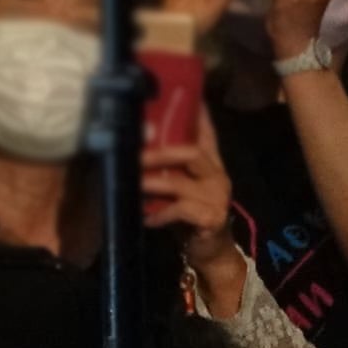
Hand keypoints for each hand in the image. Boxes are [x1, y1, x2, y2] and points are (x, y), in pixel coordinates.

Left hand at [145, 113, 247, 312]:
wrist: (211, 252)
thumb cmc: (188, 215)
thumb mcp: (178, 187)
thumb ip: (167, 169)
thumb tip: (130, 149)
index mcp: (210, 163)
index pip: (206, 132)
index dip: (196, 113)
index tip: (185, 94)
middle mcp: (217, 175)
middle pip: (192, 152)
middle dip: (159, 152)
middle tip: (133, 154)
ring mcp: (217, 197)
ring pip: (180, 182)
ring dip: (152, 183)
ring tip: (132, 184)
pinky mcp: (212, 218)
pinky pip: (180, 210)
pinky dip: (160, 213)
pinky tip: (146, 218)